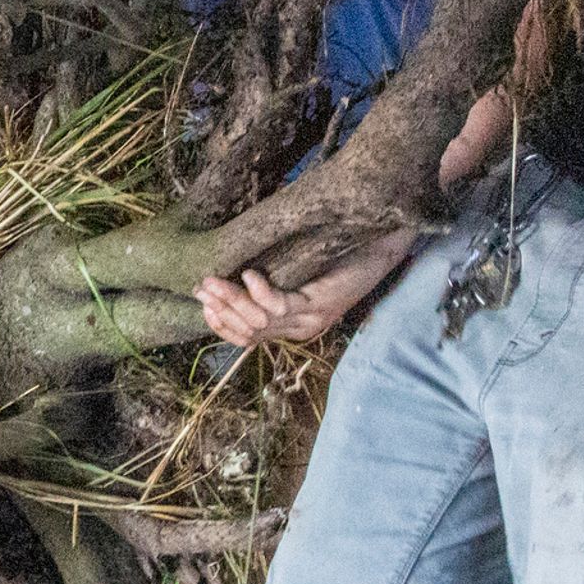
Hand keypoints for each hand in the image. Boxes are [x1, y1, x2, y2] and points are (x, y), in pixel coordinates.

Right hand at [195, 227, 417, 349]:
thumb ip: (277, 278)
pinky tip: (248, 275)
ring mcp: (311, 319)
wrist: (384, 246)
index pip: (247, 337)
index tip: (202, 303)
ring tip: (211, 280)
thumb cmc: (344, 253)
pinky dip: (260, 292)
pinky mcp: (320, 304)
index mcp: (296, 326)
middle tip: (199, 288)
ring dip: (231, 300)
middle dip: (219, 310)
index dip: (221, 324)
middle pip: (249, 330)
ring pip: (259, 320)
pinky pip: (280, 304)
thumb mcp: (303, 272)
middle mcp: (302, 328)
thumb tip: (235, 266)